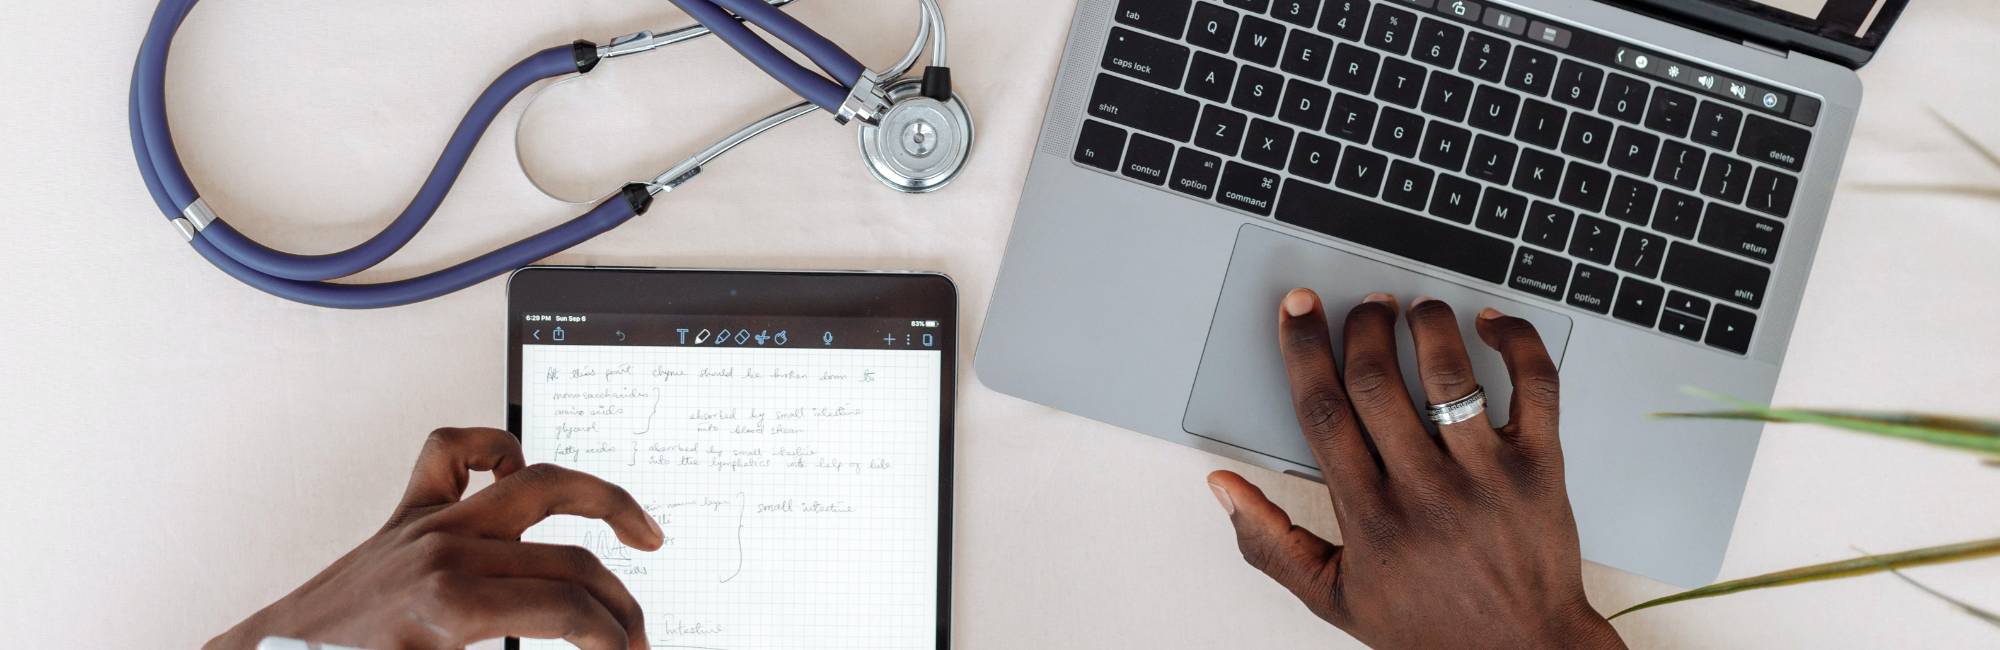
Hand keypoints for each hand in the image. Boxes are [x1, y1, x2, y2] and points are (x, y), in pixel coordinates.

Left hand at [206, 427, 665, 649]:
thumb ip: (515, 649)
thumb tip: (573, 641)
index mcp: (454, 606)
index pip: (569, 613)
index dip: (613, 640)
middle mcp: (446, 552)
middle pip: (571, 562)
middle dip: (620, 605)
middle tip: (638, 637)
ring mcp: (427, 525)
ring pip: (538, 484)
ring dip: (601, 502)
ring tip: (639, 530)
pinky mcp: (407, 515)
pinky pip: (451, 453)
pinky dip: (492, 449)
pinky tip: (520, 470)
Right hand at [1207, 290, 1623, 648]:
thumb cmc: (1430, 625)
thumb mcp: (1332, 596)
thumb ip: (1269, 542)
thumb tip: (1222, 486)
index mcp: (1369, 517)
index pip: (1323, 411)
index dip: (1303, 350)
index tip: (1297, 311)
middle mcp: (1425, 491)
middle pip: (1377, 381)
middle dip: (1362, 327)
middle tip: (1363, 307)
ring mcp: (1487, 477)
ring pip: (1449, 373)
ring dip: (1427, 324)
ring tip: (1415, 309)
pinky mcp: (1541, 468)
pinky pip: (1534, 386)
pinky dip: (1515, 342)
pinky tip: (1491, 326)